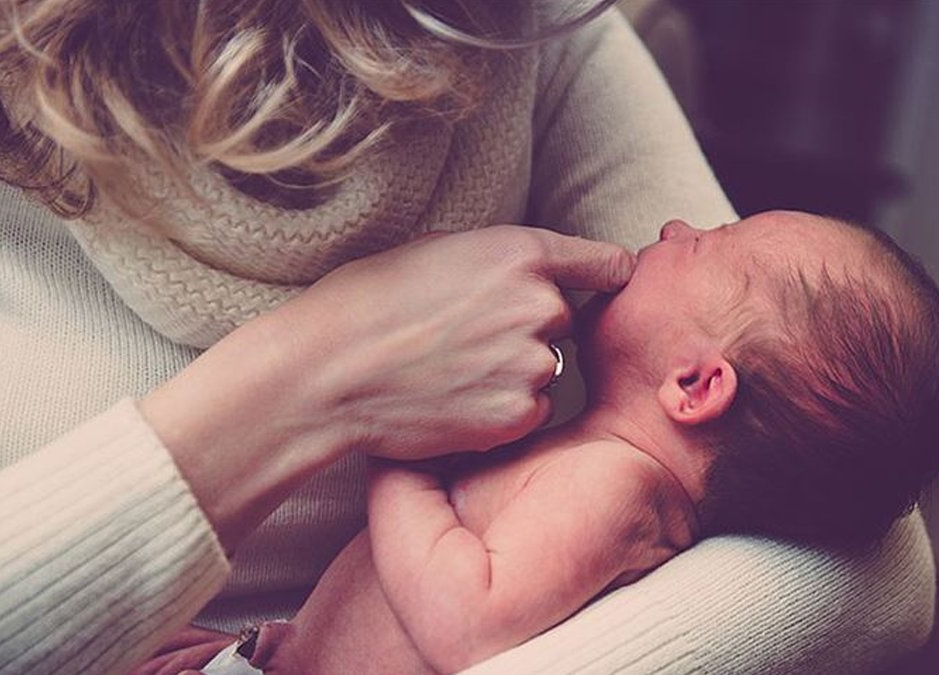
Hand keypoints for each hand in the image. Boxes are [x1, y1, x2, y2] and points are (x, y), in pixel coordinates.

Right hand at [271, 225, 633, 458]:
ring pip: (547, 367)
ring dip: (515, 371)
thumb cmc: (369, 301)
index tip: (609, 283)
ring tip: (452, 369)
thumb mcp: (439, 249)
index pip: (607, 262)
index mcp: (522, 253)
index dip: (608, 275)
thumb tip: (533, 271)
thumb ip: (502, 259)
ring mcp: (532, 363)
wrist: (329, 371)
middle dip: (530, 328)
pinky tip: (455, 400)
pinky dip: (503, 409)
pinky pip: (531, 410)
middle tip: (468, 337)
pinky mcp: (518, 414)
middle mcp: (540, 305)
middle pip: (564, 318)